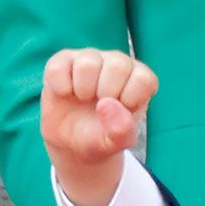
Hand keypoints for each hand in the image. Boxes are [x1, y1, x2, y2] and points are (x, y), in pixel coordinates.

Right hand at [40, 48, 157, 205]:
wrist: (73, 146)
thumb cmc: (101, 141)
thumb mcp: (115, 144)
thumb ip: (121, 130)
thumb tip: (110, 106)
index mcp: (138, 83)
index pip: (144, 77)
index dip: (129, 98)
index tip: (118, 114)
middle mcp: (118, 67)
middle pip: (118, 64)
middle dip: (105, 92)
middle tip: (97, 108)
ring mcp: (91, 61)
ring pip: (89, 59)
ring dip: (82, 87)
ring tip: (81, 101)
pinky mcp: (65, 61)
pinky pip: (61, 62)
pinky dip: (60, 82)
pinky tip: (63, 94)